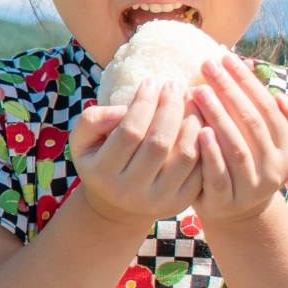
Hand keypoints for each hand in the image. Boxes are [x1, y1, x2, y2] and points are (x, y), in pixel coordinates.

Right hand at [69, 79, 202, 229]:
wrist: (118, 206)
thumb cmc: (101, 162)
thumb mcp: (82, 141)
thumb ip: (93, 119)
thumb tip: (125, 108)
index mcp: (103, 173)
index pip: (129, 131)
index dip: (144, 103)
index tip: (152, 81)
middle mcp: (130, 191)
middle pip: (159, 142)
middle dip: (171, 107)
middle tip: (176, 85)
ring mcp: (158, 200)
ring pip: (185, 155)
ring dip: (193, 121)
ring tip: (192, 99)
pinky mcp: (181, 202)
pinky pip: (201, 168)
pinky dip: (205, 141)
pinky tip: (201, 121)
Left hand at [191, 56, 287, 226]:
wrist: (237, 211)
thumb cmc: (251, 161)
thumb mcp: (272, 142)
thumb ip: (284, 117)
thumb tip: (285, 97)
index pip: (267, 106)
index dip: (247, 80)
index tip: (226, 56)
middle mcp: (274, 169)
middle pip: (251, 122)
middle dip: (228, 90)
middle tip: (207, 65)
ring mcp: (251, 187)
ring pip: (235, 146)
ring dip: (216, 115)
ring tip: (197, 90)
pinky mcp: (226, 201)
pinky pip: (218, 173)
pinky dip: (209, 151)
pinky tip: (197, 129)